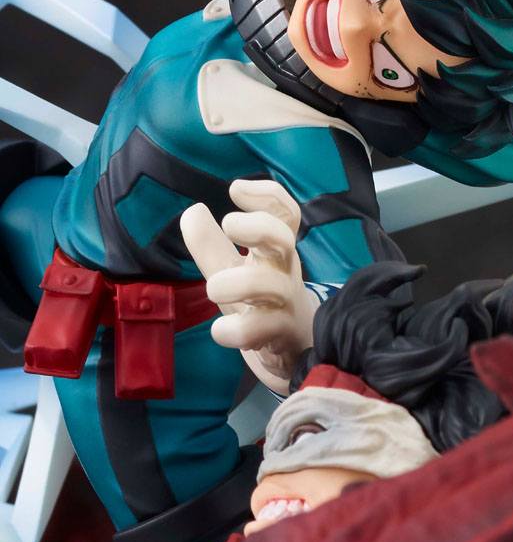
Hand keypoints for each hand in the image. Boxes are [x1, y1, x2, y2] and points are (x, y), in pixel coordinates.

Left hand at [180, 179, 318, 394]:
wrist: (292, 352)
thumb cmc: (259, 302)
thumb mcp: (231, 271)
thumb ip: (210, 245)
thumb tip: (193, 211)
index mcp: (274, 251)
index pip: (285, 214)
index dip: (266, 195)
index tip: (235, 189)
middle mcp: (283, 271)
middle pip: (284, 239)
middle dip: (258, 227)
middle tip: (230, 224)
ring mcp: (285, 303)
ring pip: (272, 285)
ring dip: (240, 283)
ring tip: (213, 288)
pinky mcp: (280, 334)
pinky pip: (264, 329)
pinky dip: (238, 330)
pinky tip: (220, 331)